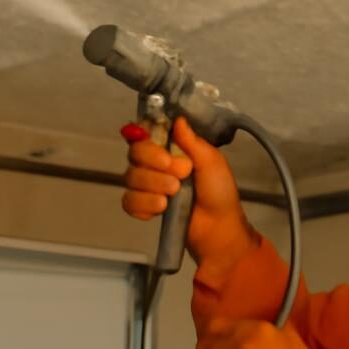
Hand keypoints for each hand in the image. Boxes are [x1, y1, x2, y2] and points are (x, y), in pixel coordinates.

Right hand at [121, 117, 256, 272]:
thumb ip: (192, 142)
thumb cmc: (219, 192)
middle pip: (134, 152)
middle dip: (154, 163)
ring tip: (174, 195)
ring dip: (153, 186)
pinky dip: (144, 205)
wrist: (218, 228)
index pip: (145, 132)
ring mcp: (147, 185)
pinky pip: (129, 201)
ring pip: (130, 177)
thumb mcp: (211, 162)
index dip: (145, 136)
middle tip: (181, 173)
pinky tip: (160, 209)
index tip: (159, 144)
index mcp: (172, 148)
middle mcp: (155, 163)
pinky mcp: (143, 207)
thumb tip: (177, 119)